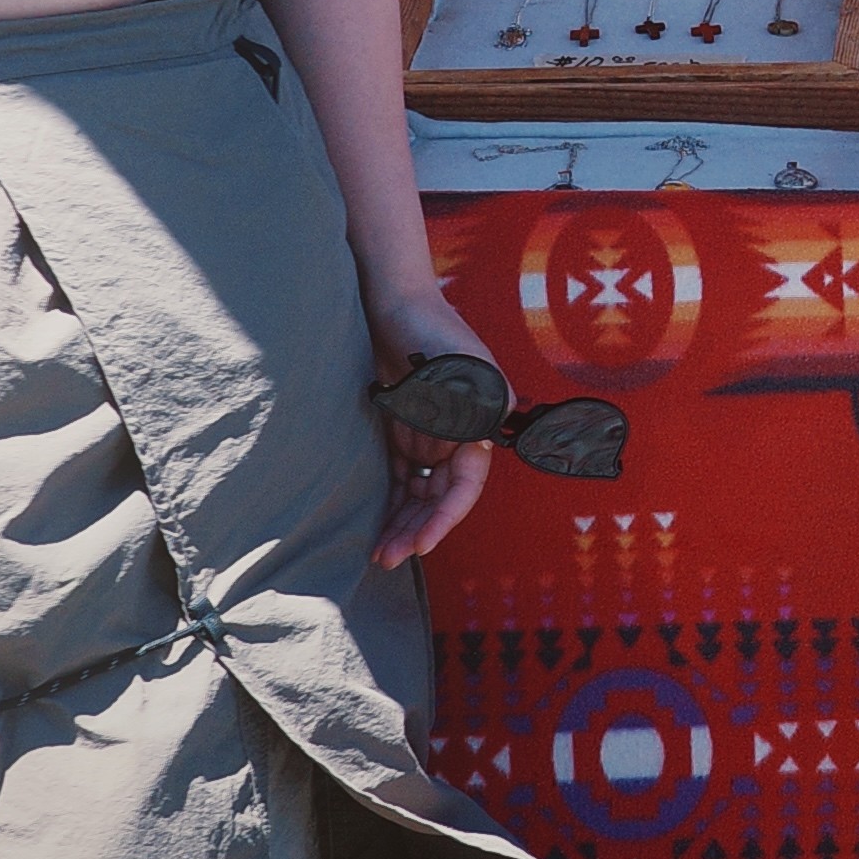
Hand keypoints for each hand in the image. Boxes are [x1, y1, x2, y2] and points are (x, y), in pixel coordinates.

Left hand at [366, 291, 498, 567]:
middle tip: (388, 558)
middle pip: (441, 496)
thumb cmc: (429, 329)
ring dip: (403, 523)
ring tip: (379, 555)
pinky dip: (392, 502)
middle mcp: (461, 435)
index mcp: (481, 423)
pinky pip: (401, 476)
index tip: (420, 544)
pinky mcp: (405, 429)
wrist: (394, 299)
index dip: (445, 517)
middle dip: (418, 529)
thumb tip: (481, 441)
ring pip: (420, 493)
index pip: (466, 484)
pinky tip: (376, 526)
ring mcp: (432, 434)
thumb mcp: (458, 365)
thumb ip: (473, 400)